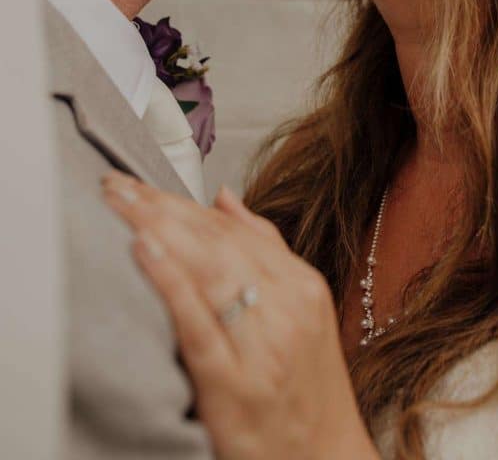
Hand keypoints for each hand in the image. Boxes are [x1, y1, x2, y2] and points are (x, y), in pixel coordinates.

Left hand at [102, 172, 379, 459]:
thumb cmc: (306, 391)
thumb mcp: (301, 312)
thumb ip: (265, 251)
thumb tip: (225, 198)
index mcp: (301, 287)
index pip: (233, 230)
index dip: (181, 201)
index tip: (138, 182)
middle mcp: (287, 307)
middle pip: (218, 242)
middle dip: (162, 207)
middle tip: (116, 183)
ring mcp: (263, 346)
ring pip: (208, 271)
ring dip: (159, 229)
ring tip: (120, 204)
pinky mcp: (236, 386)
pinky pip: (198, 325)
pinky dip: (171, 282)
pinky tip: (144, 252)